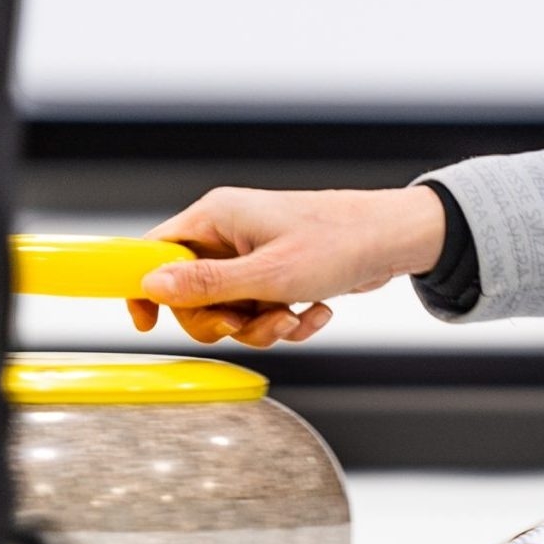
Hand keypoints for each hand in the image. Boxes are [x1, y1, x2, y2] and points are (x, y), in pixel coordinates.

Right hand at [126, 185, 447, 348]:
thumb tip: (151, 285)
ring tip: (294, 317)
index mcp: (218, 217)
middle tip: (252, 322)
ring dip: (261, 326)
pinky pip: (261, 312)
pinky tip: (316, 312)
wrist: (397, 241)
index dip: (146, 289)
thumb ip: (206, 285)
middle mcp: (231, 232)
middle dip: (224, 320)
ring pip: (230, 310)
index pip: (155, 251)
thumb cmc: (341, 243)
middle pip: (192, 294)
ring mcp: (255, 253)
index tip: (147, 324)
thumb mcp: (268, 275)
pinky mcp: (279, 273)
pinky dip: (286, 321)